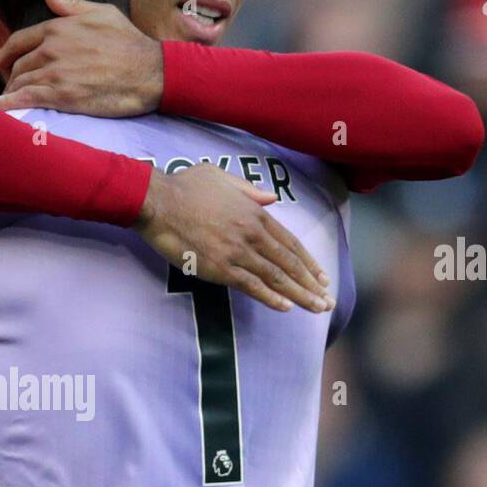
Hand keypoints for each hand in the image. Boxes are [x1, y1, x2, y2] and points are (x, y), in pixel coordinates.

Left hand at [0, 0, 163, 116]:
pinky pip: (26, 99)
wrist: (148, 72)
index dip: (6, 53)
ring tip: (10, 102)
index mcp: (57, 28)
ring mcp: (55, 73)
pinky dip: (8, 105)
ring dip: (12, 93)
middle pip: (18, 65)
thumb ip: (70, 5)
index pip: (19, 40)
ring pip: (20, 83)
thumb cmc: (129, 41)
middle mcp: (51, 48)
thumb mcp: (102, 12)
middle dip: (11, 76)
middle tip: (12, 87)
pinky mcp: (61, 96)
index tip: (1, 62)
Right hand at [135, 166, 333, 312]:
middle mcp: (252, 233)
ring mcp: (237, 252)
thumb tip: (270, 198)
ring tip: (317, 308)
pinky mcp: (220, 268)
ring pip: (276, 277)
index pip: (290, 242)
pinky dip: (270, 297)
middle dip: (312, 284)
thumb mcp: (222, 177)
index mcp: (255, 212)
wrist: (158, 202)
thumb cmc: (185, 187)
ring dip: (300, 295)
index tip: (321, 277)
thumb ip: (249, 190)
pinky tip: (286, 308)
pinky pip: (251, 286)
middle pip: (289, 263)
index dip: (308, 262)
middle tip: (328, 301)